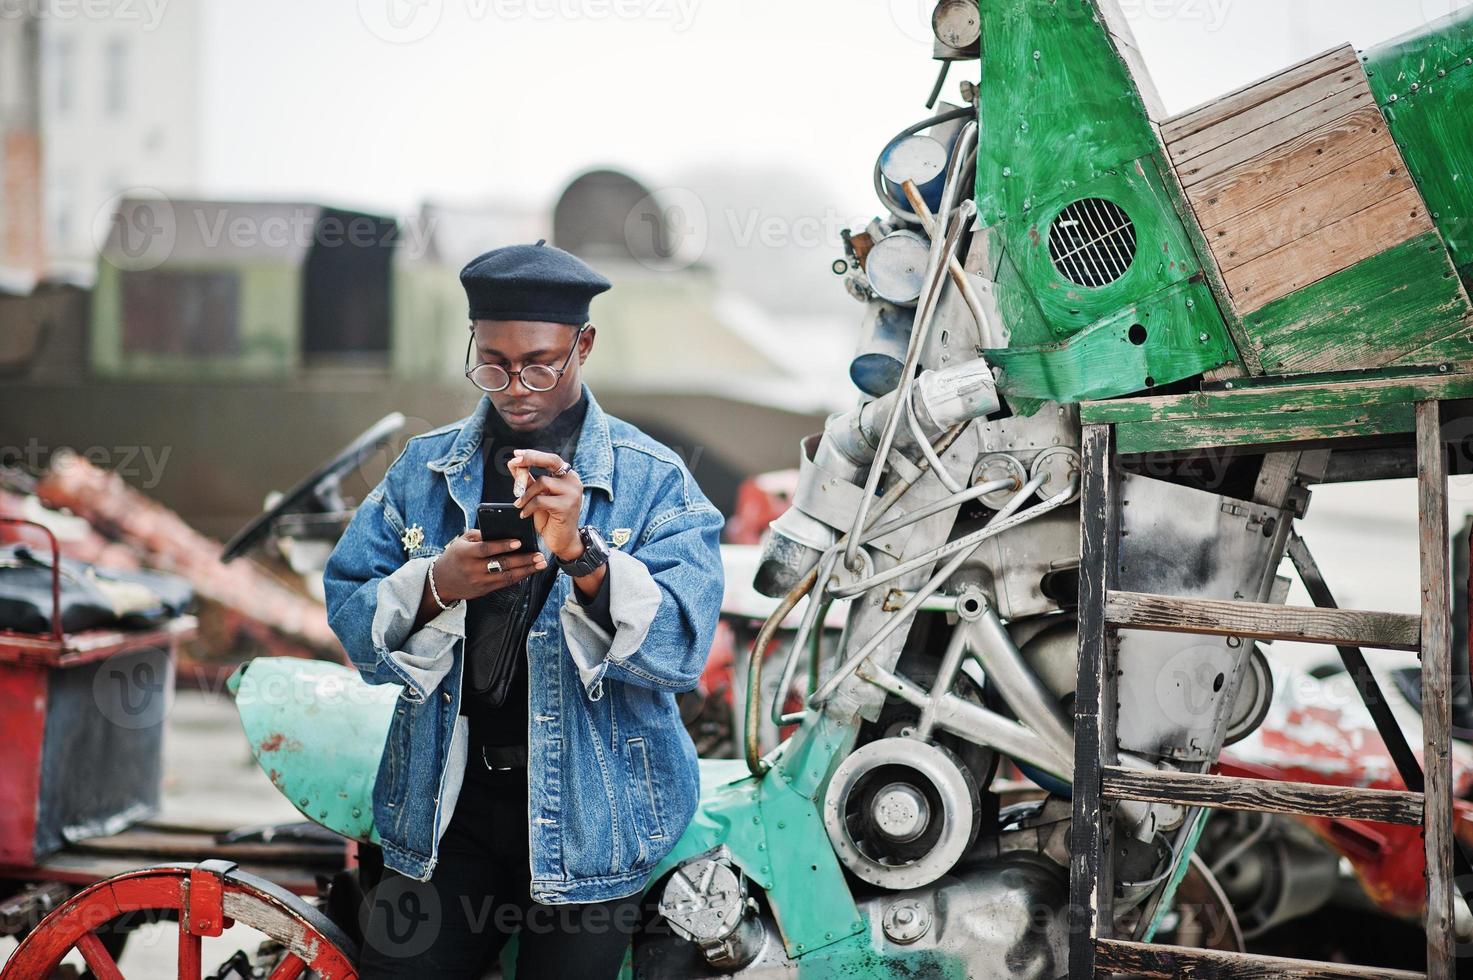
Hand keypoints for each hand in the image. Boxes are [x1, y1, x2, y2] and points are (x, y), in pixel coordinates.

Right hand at [430, 528, 546, 601]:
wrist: (441, 582)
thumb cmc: (454, 556)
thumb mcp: (462, 541)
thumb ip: (480, 534)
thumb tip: (502, 530)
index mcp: (466, 553)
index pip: (487, 549)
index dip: (503, 546)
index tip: (520, 542)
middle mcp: (473, 568)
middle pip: (502, 564)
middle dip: (523, 560)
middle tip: (539, 555)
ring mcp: (479, 581)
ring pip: (507, 576)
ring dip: (526, 570)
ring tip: (540, 564)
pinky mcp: (484, 590)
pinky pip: (504, 584)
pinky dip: (518, 577)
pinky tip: (529, 571)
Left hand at [508, 449, 584, 560]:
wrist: (563, 541)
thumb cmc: (551, 518)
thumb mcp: (536, 496)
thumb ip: (527, 480)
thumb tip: (513, 463)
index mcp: (568, 476)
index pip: (550, 458)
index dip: (533, 455)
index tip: (516, 455)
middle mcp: (573, 481)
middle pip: (551, 461)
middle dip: (531, 459)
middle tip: (515, 461)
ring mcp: (572, 493)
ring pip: (542, 482)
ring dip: (526, 494)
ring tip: (520, 505)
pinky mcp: (567, 506)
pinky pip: (541, 500)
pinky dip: (529, 507)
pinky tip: (525, 514)